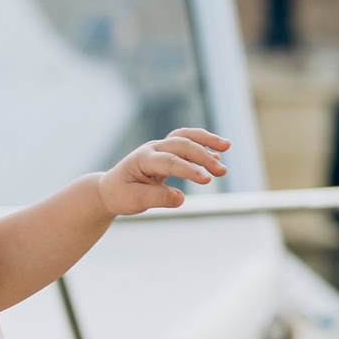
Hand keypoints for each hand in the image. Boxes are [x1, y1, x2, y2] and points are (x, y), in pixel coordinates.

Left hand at [97, 126, 228, 220]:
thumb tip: (181, 198)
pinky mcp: (167, 153)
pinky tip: (218, 154)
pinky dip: (202, 145)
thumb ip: (157, 198)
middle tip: (222, 172)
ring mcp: (160, 148)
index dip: (189, 170)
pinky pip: (186, 143)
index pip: (169, 161)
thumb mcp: (134, 201)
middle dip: (203, 156)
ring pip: (185, 137)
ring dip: (206, 140)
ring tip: (227, 145)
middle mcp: (153, 149)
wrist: (111, 189)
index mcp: (142, 159)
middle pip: (181, 145)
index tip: (207, 180)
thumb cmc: (121, 195)